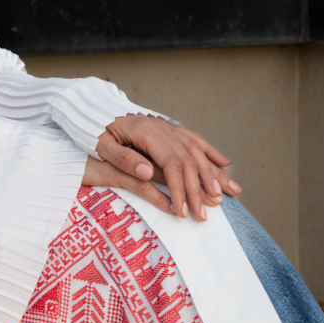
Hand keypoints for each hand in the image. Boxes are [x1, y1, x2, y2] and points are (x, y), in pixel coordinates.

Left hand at [82, 113, 241, 221]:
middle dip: (200, 188)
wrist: (94, 109)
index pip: (171, 165)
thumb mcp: (102, 146)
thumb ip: (125, 159)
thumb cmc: (95, 130)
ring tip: (229, 192)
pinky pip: (194, 139)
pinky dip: (211, 152)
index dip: (180, 189)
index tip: (183, 211)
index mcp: (145, 132)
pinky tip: (225, 164)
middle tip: (206, 213)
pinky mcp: (169, 128)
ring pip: (197, 149)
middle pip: (188, 160)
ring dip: (214, 172)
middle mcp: (161, 127)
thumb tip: (148, 173)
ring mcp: (167, 126)